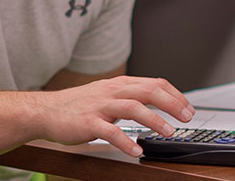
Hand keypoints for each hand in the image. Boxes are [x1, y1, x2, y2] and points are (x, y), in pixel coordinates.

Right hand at [32, 75, 194, 156]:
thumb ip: (131, 95)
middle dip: (172, 104)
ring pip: (133, 108)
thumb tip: (158, 100)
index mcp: (120, 84)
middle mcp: (112, 92)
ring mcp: (100, 106)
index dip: (175, 95)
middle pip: (149, 92)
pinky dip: (126, 141)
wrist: (46, 110)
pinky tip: (137, 150)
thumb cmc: (79, 105)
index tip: (188, 108)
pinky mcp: (88, 123)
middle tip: (186, 118)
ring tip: (168, 132)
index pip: (155, 84)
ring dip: (154, 120)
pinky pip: (110, 132)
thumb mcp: (109, 93)